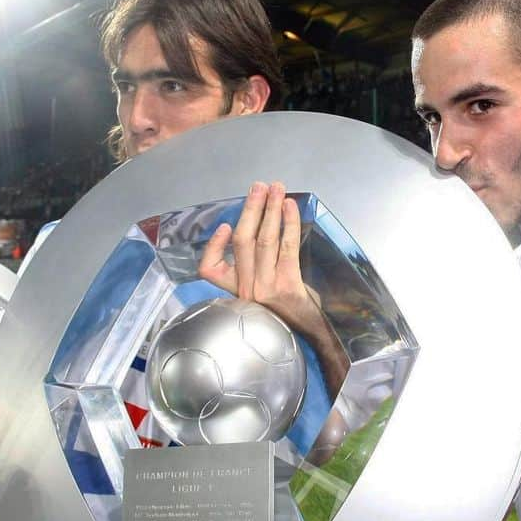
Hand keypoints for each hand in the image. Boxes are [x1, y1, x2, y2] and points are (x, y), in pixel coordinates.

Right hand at [198, 181, 324, 337]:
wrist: (311, 333)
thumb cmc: (288, 310)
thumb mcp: (262, 292)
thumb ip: (254, 269)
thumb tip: (259, 228)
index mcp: (236, 291)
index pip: (209, 269)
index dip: (213, 244)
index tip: (224, 226)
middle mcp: (246, 289)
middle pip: (242, 241)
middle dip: (251, 209)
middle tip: (259, 187)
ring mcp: (265, 288)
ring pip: (263, 240)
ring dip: (270, 209)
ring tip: (276, 189)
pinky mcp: (287, 285)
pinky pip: (286, 246)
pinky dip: (288, 223)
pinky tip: (289, 208)